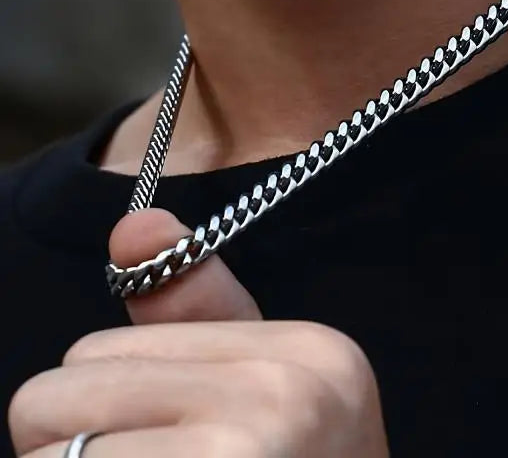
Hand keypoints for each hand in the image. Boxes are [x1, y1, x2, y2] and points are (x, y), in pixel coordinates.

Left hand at [9, 210, 389, 456]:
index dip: (110, 410)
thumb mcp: (267, 392)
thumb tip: (131, 225)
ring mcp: (246, 457)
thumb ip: (197, 310)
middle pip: (57, 392)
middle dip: (77, 447)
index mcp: (307, 351)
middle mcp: (286, 397)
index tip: (176, 447)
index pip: (97, 350)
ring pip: (48, 454)